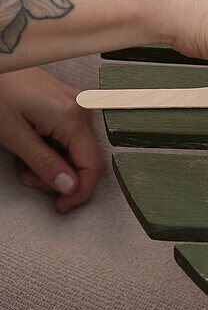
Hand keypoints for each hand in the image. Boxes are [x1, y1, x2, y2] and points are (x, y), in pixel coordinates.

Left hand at [0, 67, 105, 212]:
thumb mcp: (13, 134)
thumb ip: (43, 163)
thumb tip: (69, 187)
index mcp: (72, 117)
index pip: (92, 166)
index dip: (80, 192)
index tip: (62, 205)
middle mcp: (82, 110)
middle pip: (85, 160)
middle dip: (59, 177)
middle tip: (28, 177)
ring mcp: (78, 105)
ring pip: (77, 150)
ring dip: (53, 164)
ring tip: (24, 160)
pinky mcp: (70, 104)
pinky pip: (71, 137)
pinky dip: (53, 149)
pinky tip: (31, 146)